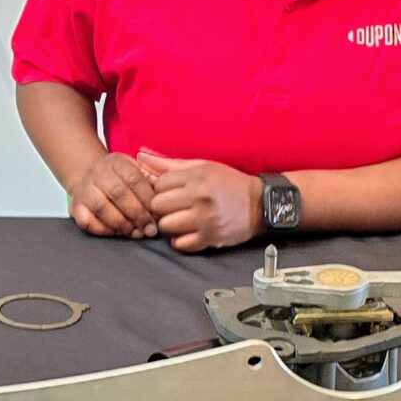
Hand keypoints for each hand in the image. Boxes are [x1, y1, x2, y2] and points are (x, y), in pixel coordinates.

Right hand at [66, 150, 158, 237]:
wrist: (90, 179)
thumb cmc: (122, 180)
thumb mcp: (139, 171)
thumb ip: (155, 178)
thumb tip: (169, 190)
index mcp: (117, 162)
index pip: (134, 178)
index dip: (147, 199)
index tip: (158, 215)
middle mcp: (98, 172)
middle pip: (118, 193)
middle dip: (137, 214)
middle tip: (149, 229)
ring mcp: (84, 189)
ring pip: (101, 207)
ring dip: (121, 224)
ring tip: (134, 232)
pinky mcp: (75, 207)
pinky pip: (86, 221)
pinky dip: (103, 230)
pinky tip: (116, 232)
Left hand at [137, 150, 261, 253]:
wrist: (259, 204)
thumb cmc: (227, 183)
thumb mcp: (202, 166)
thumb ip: (169, 164)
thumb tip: (140, 155)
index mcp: (196, 176)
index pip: (158, 184)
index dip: (160, 189)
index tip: (169, 192)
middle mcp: (199, 197)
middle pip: (157, 206)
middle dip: (161, 208)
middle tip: (171, 208)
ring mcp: (204, 219)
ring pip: (166, 226)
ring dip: (169, 225)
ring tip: (179, 220)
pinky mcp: (209, 238)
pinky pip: (180, 244)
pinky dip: (181, 241)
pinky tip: (188, 232)